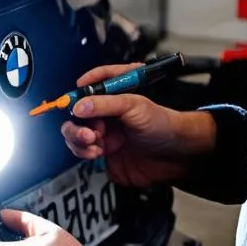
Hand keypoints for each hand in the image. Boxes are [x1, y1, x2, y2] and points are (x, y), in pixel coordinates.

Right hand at [60, 63, 216, 187]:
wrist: (175, 156)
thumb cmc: (163, 125)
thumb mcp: (135, 106)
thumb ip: (105, 104)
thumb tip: (79, 106)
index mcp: (114, 98)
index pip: (88, 89)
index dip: (78, 92)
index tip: (70, 99)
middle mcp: (106, 116)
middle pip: (75, 116)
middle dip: (77, 124)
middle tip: (89, 132)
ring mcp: (103, 136)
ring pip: (75, 135)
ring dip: (79, 139)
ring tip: (95, 143)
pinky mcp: (103, 156)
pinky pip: (82, 153)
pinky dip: (84, 152)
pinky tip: (98, 153)